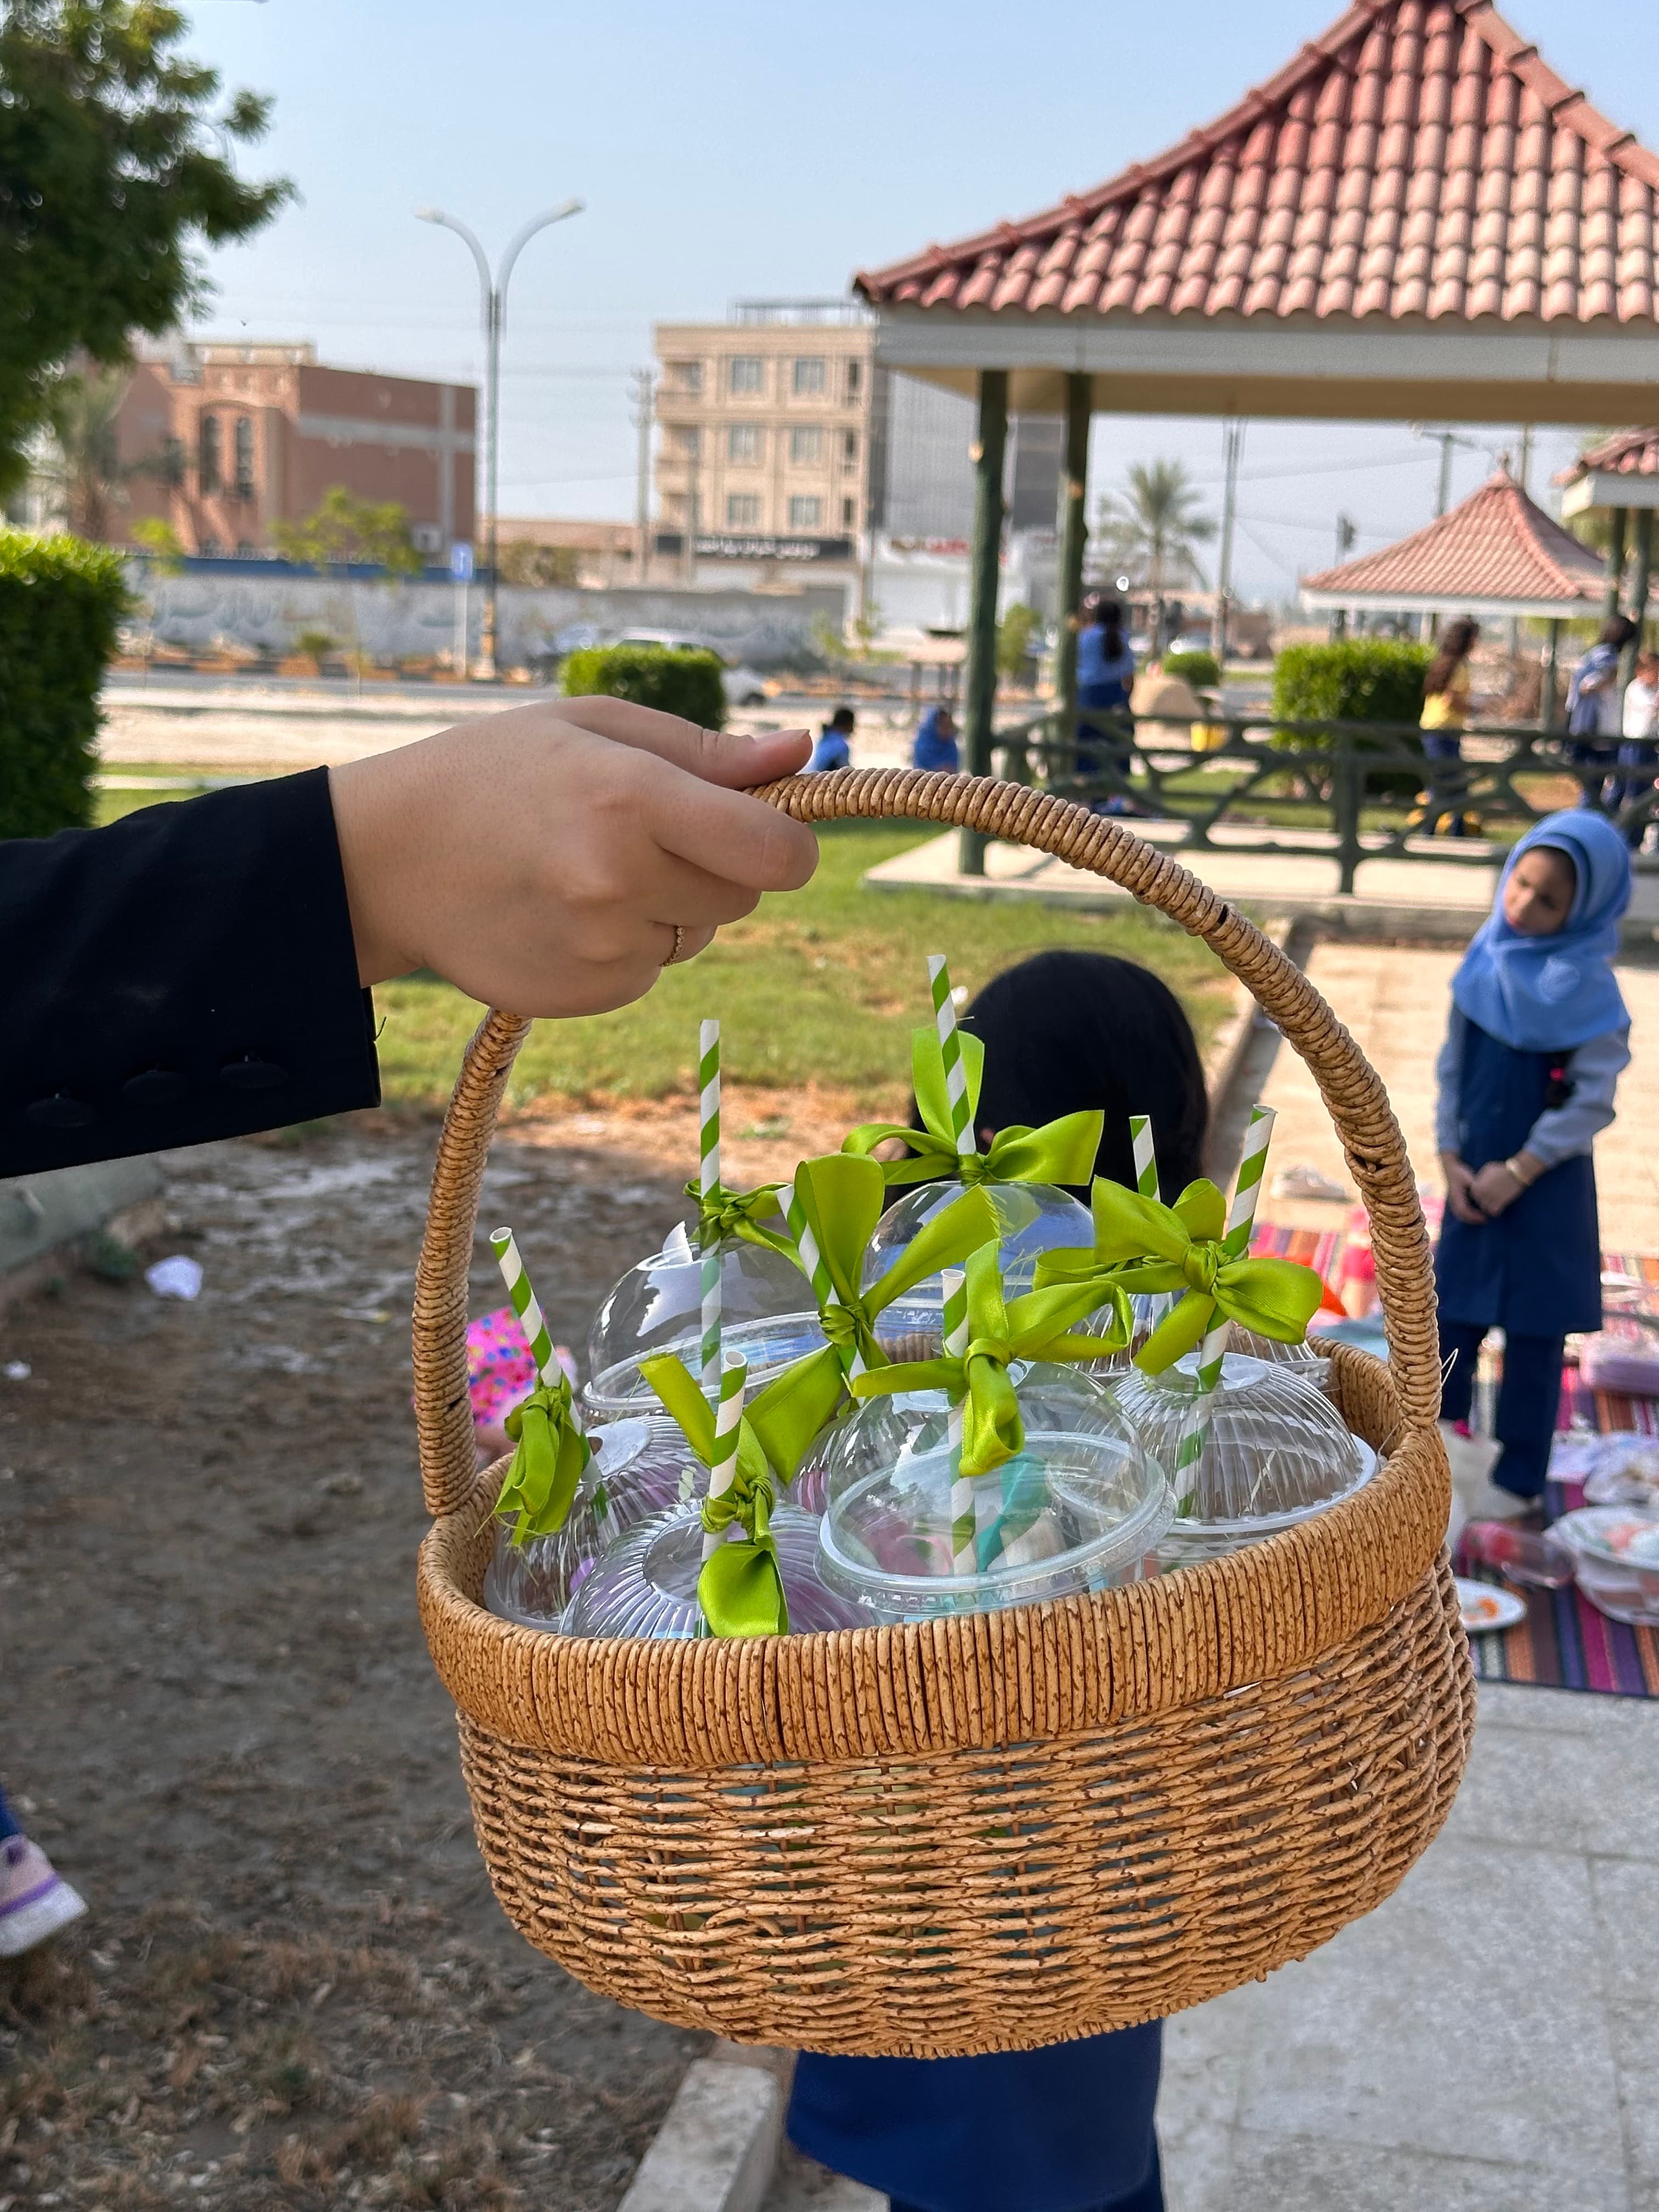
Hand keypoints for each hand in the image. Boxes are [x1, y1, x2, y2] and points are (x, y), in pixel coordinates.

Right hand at [329, 698, 816, 1015]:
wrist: (383, 857)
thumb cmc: (494, 773)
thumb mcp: (593, 727)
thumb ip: (706, 750)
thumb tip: (802, 751)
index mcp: (634, 799)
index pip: (776, 855)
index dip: (786, 846)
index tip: (764, 830)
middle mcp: (623, 880)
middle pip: (742, 896)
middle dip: (715, 866)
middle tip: (642, 834)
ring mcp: (603, 948)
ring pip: (696, 935)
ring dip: (667, 908)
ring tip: (587, 869)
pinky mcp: (585, 994)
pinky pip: (648, 970)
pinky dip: (626, 946)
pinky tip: (565, 911)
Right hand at [1442, 1155, 1485, 1225]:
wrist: (1450, 1167)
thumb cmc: (1460, 1171)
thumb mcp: (1467, 1177)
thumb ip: (1474, 1186)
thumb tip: (1483, 1194)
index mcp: (1455, 1195)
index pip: (1463, 1210)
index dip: (1473, 1215)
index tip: (1484, 1216)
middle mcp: (1453, 1199)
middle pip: (1461, 1215)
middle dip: (1472, 1219)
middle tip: (1484, 1220)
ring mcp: (1452, 1199)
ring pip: (1459, 1214)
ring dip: (1470, 1218)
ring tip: (1481, 1218)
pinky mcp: (1454, 1199)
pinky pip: (1459, 1210)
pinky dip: (1467, 1214)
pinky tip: (1476, 1212)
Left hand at [1468, 1161, 1526, 1218]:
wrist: (1516, 1172)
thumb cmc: (1501, 1170)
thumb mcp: (1486, 1171)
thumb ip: (1480, 1179)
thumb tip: (1479, 1185)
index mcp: (1476, 1186)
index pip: (1474, 1196)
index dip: (1481, 1195)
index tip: (1488, 1193)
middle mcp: (1481, 1193)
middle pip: (1479, 1203)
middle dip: (1485, 1201)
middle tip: (1493, 1199)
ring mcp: (1489, 1199)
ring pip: (1485, 1209)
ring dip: (1490, 1207)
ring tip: (1496, 1203)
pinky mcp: (1499, 1203)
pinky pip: (1494, 1212)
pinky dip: (1497, 1211)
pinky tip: (1500, 1206)